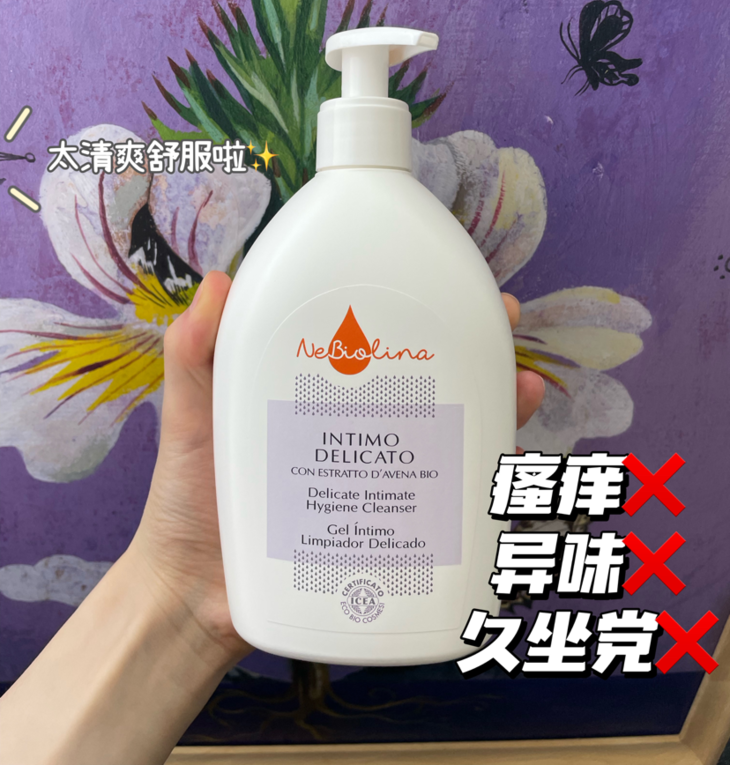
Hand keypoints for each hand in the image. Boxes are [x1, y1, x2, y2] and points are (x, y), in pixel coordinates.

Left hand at [128, 275, 544, 660]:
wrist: (195, 601)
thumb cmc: (188, 501)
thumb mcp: (189, 420)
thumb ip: (194, 359)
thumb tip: (216, 283)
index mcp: (318, 392)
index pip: (376, 336)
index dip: (414, 304)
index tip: (445, 278)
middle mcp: (359, 429)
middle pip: (428, 379)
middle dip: (475, 351)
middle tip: (506, 330)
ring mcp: (379, 480)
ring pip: (451, 436)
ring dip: (495, 410)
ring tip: (522, 392)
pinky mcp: (390, 531)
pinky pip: (448, 506)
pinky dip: (485, 488)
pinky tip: (506, 472)